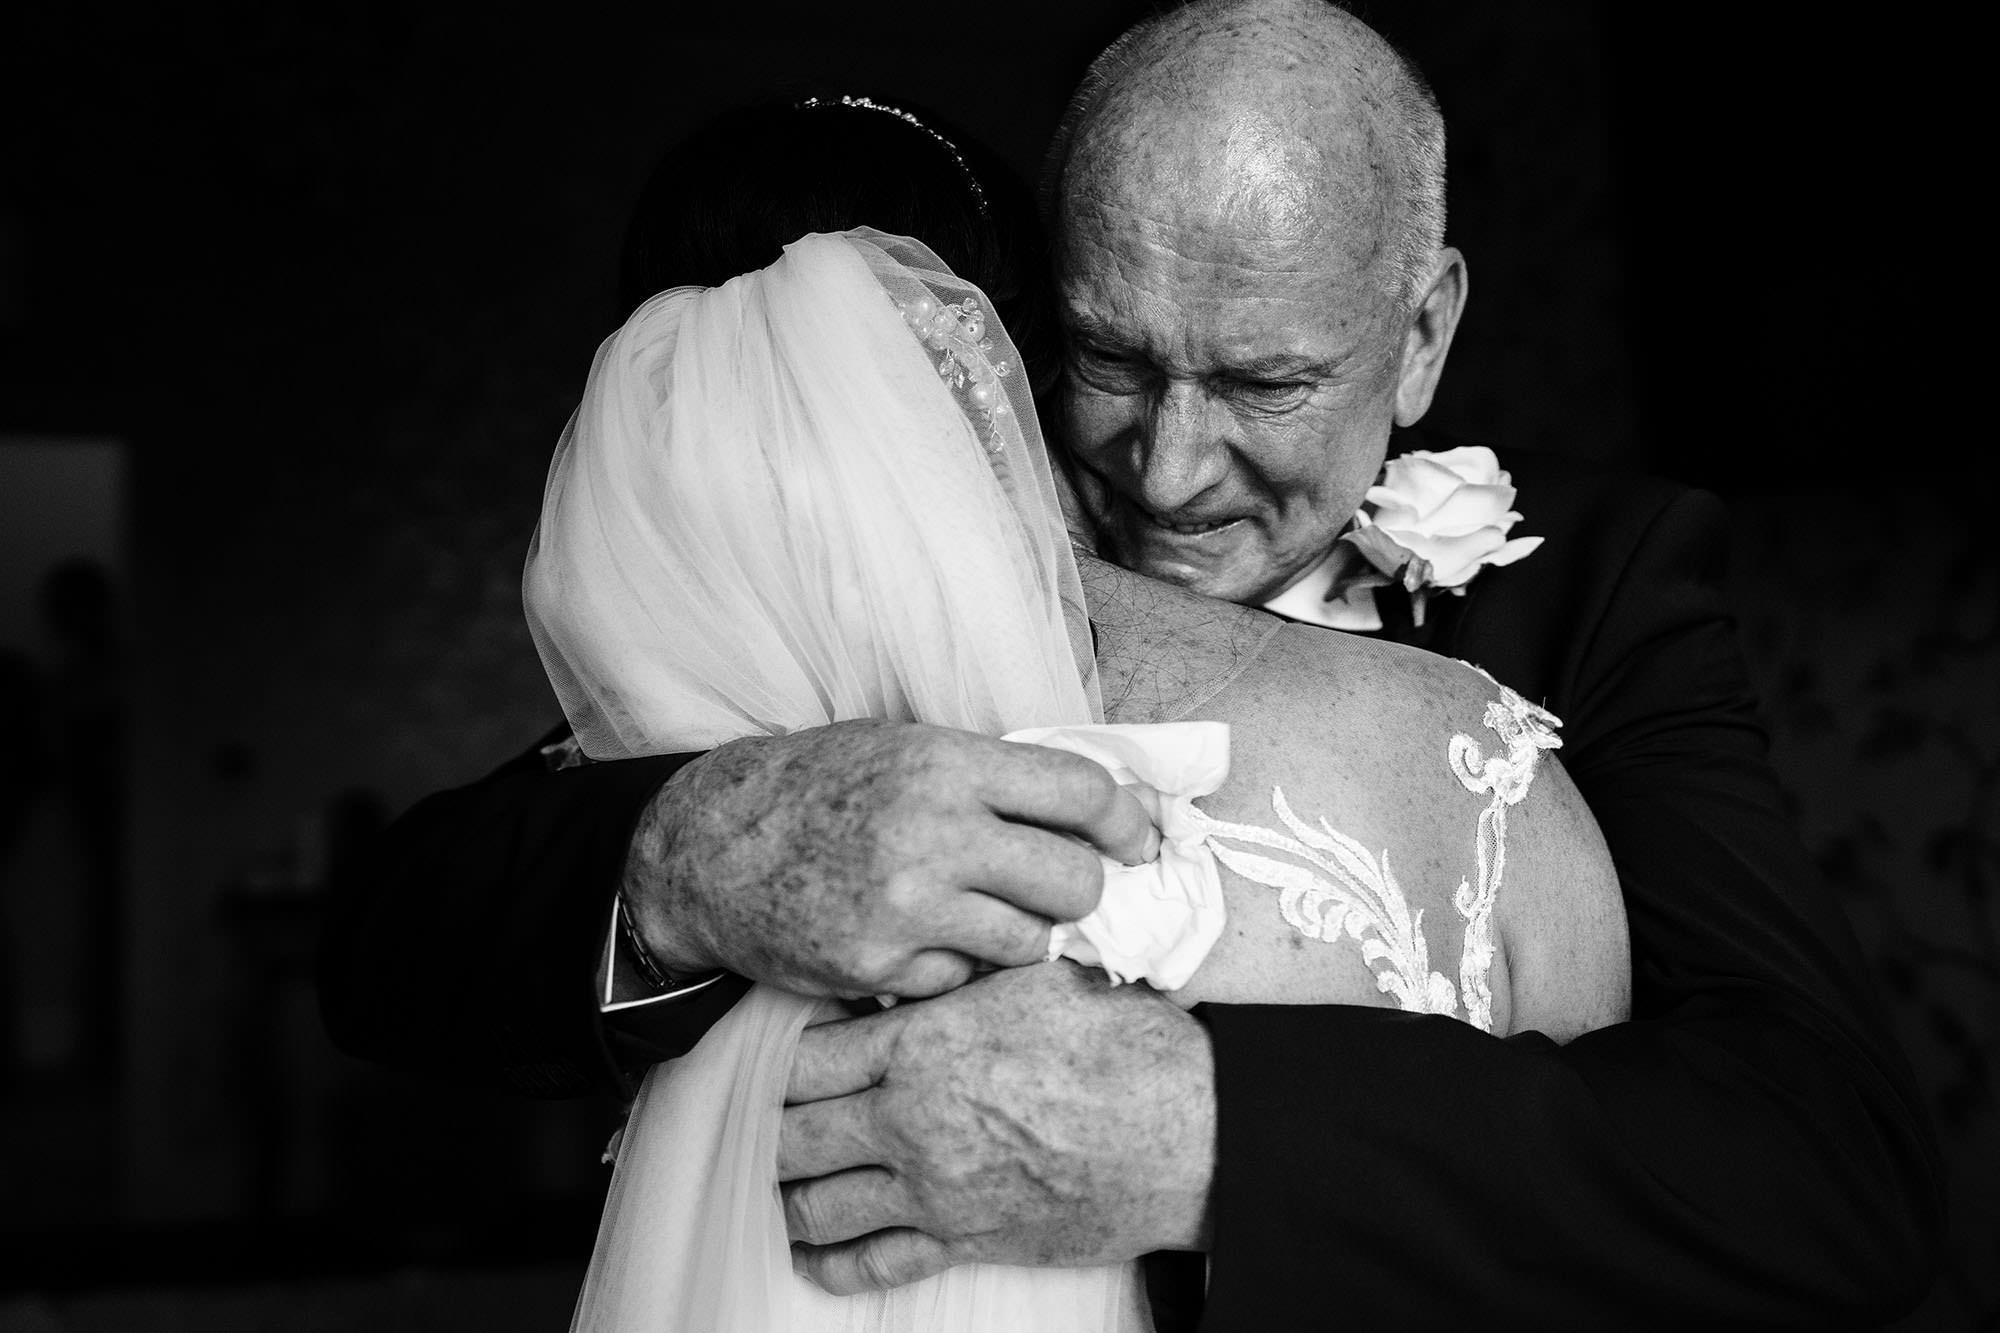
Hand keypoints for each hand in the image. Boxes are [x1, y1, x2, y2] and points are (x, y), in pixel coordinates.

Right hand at [623, 719, 1159, 998]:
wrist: (705, 849)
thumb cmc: (813, 790)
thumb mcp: (901, 748)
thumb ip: (989, 775)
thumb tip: (1094, 807)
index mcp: (945, 764)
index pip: (1082, 792)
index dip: (1127, 822)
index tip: (1134, 842)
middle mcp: (934, 834)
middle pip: (1074, 881)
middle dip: (1080, 890)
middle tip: (1058, 889)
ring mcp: (907, 908)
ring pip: (1030, 942)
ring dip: (1021, 934)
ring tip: (982, 912)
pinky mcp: (880, 969)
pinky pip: (965, 981)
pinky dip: (956, 968)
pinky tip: (918, 939)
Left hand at [777, 961, 1215, 1294]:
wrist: (1190, 1132)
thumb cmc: (1122, 1043)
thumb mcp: (1031, 978)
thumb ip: (957, 978)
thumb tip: (913, 965)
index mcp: (922, 1046)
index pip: (800, 1059)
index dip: (767, 1056)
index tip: (762, 1050)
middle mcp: (911, 1123)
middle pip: (789, 1135)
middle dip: (762, 1126)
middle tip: (754, 1114)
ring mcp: (934, 1191)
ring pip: (815, 1205)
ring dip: (786, 1191)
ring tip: (777, 1176)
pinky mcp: (966, 1241)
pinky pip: (872, 1264)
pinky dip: (829, 1260)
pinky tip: (811, 1250)